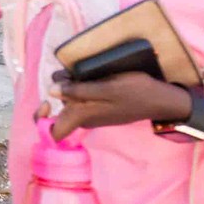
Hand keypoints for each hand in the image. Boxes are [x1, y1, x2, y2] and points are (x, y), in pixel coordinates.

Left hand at [50, 70, 194, 138]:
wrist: (162, 99)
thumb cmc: (136, 92)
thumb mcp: (107, 88)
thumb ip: (79, 91)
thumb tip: (50, 91)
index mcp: (84, 118)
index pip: (53, 132)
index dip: (42, 119)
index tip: (47, 102)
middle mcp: (85, 118)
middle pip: (59, 107)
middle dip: (59, 88)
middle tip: (70, 74)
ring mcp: (93, 112)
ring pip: (69, 99)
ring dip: (70, 83)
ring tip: (81, 71)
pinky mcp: (100, 105)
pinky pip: (81, 96)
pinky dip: (80, 85)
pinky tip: (90, 73)